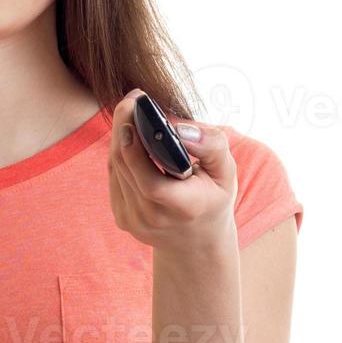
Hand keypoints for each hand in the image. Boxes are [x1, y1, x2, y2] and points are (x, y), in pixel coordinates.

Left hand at [107, 88, 236, 250]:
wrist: (196, 243)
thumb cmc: (213, 200)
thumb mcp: (226, 173)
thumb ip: (212, 146)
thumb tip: (180, 128)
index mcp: (183, 208)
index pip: (149, 180)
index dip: (136, 144)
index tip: (136, 109)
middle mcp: (152, 218)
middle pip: (126, 165)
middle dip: (125, 126)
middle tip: (133, 99)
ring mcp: (133, 220)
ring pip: (116, 167)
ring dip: (120, 135)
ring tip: (131, 111)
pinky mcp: (121, 216)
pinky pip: (114, 175)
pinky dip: (120, 152)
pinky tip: (130, 136)